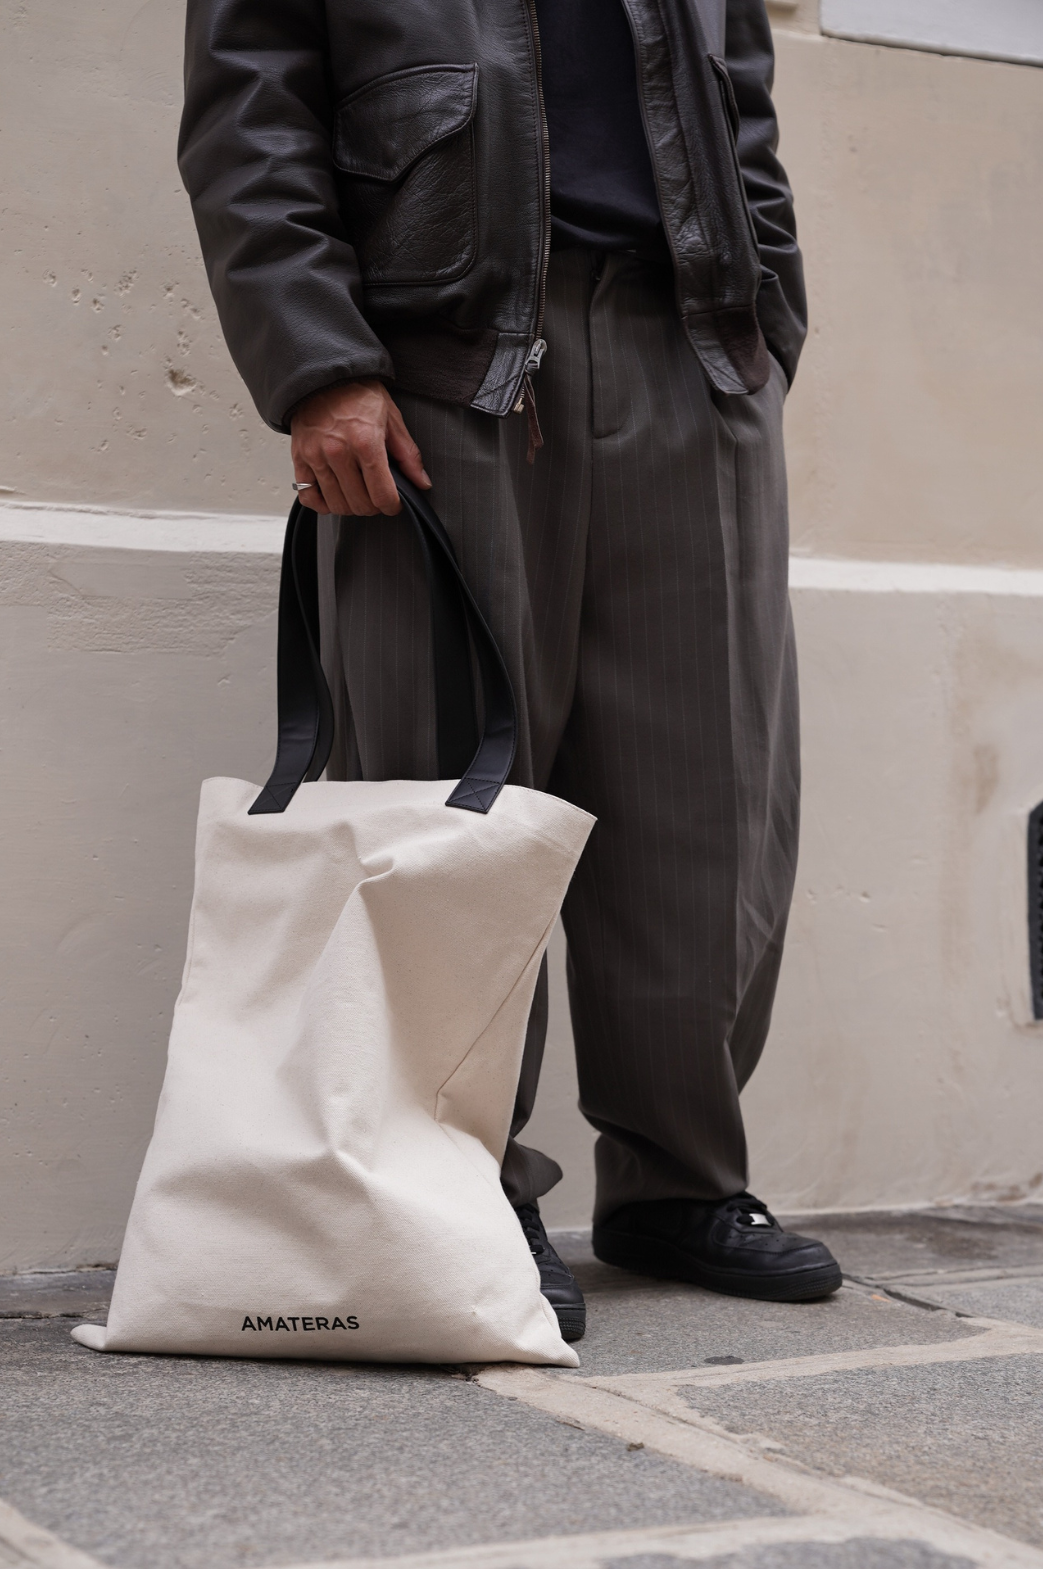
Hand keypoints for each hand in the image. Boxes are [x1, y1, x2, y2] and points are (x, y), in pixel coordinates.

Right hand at [290, 379, 430, 515]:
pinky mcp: (300, 458)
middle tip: (376, 497)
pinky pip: (309, 497)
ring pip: (336, 504)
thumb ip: (408, 455)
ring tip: (357, 495)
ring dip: (351, 507)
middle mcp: (338, 452)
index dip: (392, 506)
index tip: (393, 503)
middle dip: (373, 507)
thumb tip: (422, 483)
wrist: (325, 375)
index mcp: (366, 442)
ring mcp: (316, 456)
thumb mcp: (392, 419)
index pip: (382, 495)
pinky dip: (322, 504)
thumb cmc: (359, 394)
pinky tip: (333, 497)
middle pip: (360, 504)